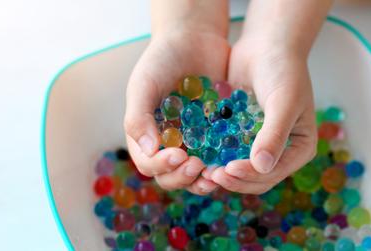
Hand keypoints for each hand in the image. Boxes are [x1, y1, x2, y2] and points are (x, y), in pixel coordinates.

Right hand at [124, 24, 229, 194]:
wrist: (193, 38)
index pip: (149, 163)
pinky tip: (232, 160)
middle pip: (172, 176)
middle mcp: (168, 144)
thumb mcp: (144, 85)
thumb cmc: (162, 59)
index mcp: (146, 135)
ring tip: (214, 172)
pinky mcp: (215, 135)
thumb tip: (149, 151)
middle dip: (183, 177)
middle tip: (198, 166)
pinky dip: (223, 163)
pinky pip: (218, 156)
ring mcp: (192, 142)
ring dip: (203, 179)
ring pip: (196, 173)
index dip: (162, 166)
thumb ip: (138, 118)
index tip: (179, 155)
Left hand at [203, 30, 317, 193]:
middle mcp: (281, 150)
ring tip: (202, 170)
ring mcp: (260, 143)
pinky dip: (215, 156)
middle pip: (256, 177)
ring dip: (222, 172)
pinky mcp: (241, 134)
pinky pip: (228, 151)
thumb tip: (262, 167)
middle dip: (234, 179)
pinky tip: (198, 154)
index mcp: (300, 148)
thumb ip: (274, 135)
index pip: (274, 173)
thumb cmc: (283, 70)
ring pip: (240, 168)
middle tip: (210, 175)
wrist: (267, 44)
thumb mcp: (284, 102)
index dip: (251, 176)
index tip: (228, 170)